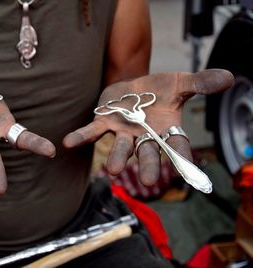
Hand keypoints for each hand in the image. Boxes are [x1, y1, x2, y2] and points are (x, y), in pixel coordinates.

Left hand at [63, 69, 233, 185]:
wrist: (136, 84)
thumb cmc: (161, 89)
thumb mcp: (181, 82)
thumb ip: (201, 83)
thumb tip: (228, 77)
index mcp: (167, 129)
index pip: (177, 144)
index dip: (182, 157)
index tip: (189, 172)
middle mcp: (145, 135)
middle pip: (149, 152)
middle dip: (149, 165)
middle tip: (150, 182)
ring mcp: (123, 131)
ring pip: (121, 147)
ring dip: (119, 158)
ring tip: (114, 171)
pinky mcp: (105, 122)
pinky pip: (92, 131)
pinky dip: (81, 137)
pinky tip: (68, 143)